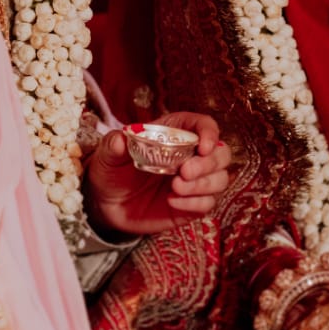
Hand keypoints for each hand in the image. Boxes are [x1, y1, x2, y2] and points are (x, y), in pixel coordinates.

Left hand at [84, 112, 231, 236]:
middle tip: (184, 172)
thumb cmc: (112, 169)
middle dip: (209, 163)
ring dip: (203, 184)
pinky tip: (172, 201)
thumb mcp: (108, 154)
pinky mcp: (192, 204)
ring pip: (220, 179)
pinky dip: (194, 203)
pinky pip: (207, 203)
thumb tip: (120, 139)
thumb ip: (114, 145)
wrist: (107, 202)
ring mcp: (194, 181)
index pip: (205, 125)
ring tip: (175, 187)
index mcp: (176, 132)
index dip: (209, 132)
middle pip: (221, 153)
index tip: (203, 146)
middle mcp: (191, 155)